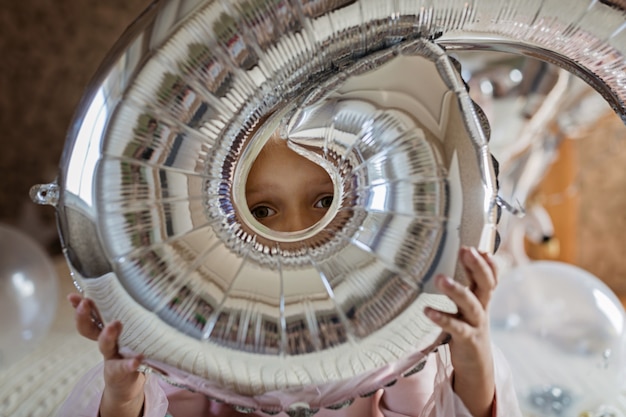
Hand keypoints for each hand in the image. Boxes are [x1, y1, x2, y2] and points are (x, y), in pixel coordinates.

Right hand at [68, 294, 145, 416]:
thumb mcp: (124, 331)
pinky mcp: (125, 371)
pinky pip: (126, 366)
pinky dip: (131, 362)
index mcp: (104, 331)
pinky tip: (138, 358)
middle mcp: (106, 343)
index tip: (73, 296)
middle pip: (90, 330)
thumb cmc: (128, 349)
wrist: (127, 384)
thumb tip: (122, 289)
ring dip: (107, 335)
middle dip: (84, 316)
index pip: (88, 316)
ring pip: (105, 346)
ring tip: (114, 324)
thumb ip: (120, 315)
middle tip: (85, 303)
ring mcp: (114, 357)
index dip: (79, 307)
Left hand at [424, 247, 496, 416]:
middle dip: (477, 267)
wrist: (476, 364)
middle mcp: (481, 308)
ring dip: (456, 290)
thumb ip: (464, 285)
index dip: (488, 263)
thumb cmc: (468, 327)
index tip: (478, 247)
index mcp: (482, 298)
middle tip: (465, 250)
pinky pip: (455, 327)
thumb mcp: (469, 305)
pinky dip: (442, 318)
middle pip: (486, 285)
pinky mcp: (467, 339)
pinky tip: (427, 310)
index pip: (491, 277)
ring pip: (470, 304)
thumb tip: (454, 260)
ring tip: (440, 278)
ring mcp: (476, 324)